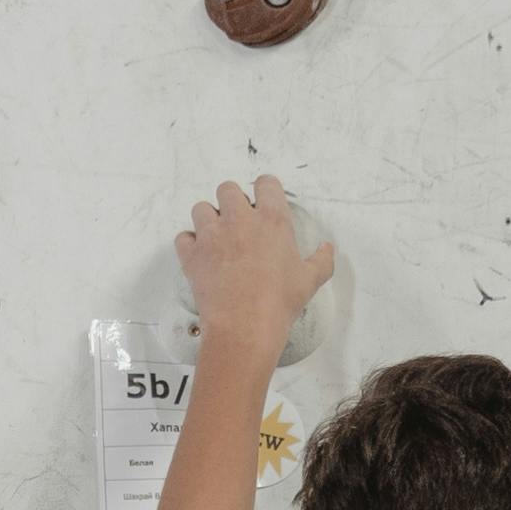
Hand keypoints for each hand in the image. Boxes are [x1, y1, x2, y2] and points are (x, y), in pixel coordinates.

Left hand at [175, 174, 335, 359]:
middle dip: (232, 201)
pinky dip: (190, 244)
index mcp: (272, 220)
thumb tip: (327, 248)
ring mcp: (212, 235)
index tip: (264, 203)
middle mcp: (239, 220)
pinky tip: (201, 256)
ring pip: (201, 208)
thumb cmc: (279, 302)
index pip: (266, 183)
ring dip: (208, 219)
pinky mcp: (192, 254)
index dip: (265, 190)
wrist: (245, 326)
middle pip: (228, 189)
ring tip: (217, 238)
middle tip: (239, 223)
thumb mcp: (310, 281)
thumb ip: (322, 260)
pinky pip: (183, 237)